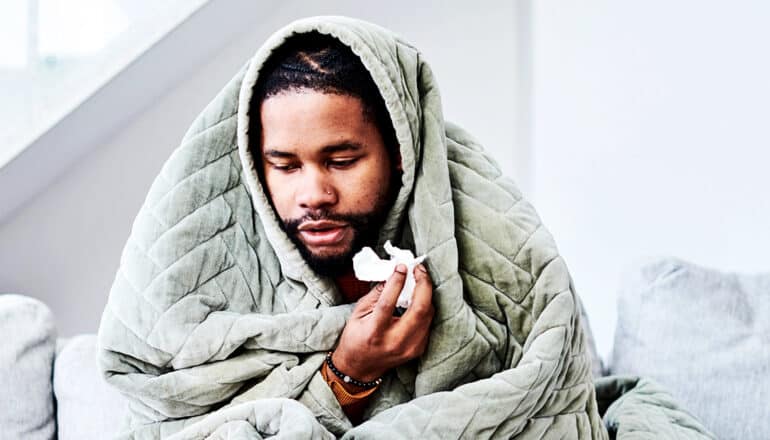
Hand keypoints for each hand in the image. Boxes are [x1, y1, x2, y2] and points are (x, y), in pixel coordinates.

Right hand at [332, 264, 433, 381]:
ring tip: (420, 279)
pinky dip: (425, 307)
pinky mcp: (418, 349)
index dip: (397, 282)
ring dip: (426, 294)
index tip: (402, 267)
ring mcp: (409, 348)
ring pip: (427, 315)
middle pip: (419, 310)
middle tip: (419, 270)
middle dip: (423, 285)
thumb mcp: (358, 313)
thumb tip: (393, 274)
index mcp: (375, 332)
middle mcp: (394, 342)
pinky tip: (420, 297)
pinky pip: (427, 323)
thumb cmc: (356, 338)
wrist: (360, 368)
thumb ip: (376, 294)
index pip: (388, 304)